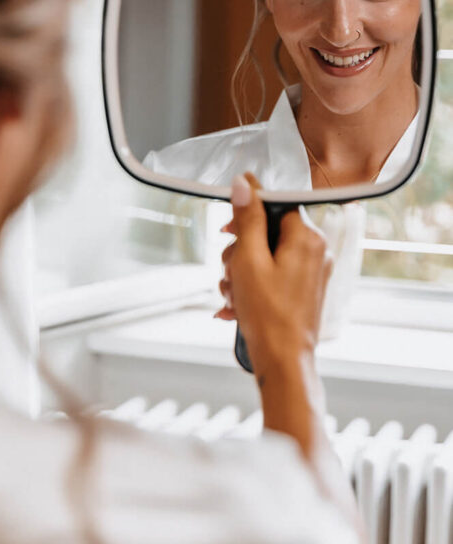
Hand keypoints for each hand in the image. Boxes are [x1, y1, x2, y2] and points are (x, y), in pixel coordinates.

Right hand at [216, 174, 331, 379]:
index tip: (228, 230)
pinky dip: (252, 286)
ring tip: (232, 295)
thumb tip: (245, 182)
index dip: (247, 214)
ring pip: (266, 255)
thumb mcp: (249, 260)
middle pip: (267, 231)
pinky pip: (272, 275)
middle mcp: (316, 251)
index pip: (275, 205)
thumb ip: (247, 219)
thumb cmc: (268, 314)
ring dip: (240, 272)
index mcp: (307, 238)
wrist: (283, 361)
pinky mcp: (304, 290)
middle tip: (229, 271)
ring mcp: (312, 272)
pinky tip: (236, 307)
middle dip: (239, 251)